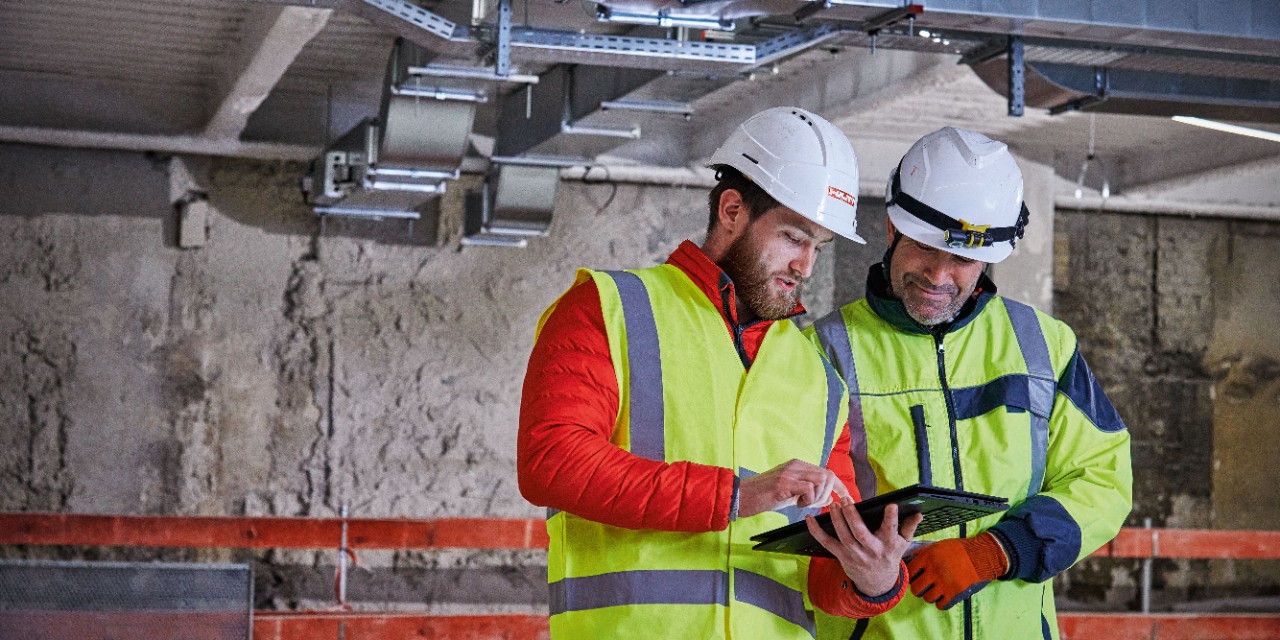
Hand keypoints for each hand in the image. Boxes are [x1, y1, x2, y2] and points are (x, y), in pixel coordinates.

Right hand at [737, 459, 850, 518]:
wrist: (741, 496)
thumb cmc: (764, 497)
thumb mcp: (791, 493)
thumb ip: (809, 493)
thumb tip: (830, 496)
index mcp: (798, 466)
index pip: (827, 472)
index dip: (839, 485)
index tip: (847, 497)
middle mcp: (796, 465)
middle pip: (828, 475)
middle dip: (828, 494)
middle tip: (815, 504)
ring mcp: (790, 473)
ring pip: (821, 481)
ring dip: (818, 497)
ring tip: (805, 504)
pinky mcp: (783, 483)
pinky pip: (808, 488)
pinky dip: (808, 500)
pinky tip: (797, 504)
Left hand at [806, 501, 921, 596]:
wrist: (877, 582)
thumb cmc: (890, 556)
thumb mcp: (903, 544)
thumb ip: (909, 527)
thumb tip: (919, 513)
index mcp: (888, 545)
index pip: (891, 530)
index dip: (891, 519)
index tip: (891, 505)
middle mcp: (871, 550)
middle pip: (860, 533)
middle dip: (852, 516)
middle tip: (847, 500)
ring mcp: (855, 554)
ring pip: (843, 537)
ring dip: (836, 519)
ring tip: (834, 504)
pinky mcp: (842, 556)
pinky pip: (826, 543)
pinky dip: (816, 531)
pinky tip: (809, 518)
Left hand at [905, 532, 1008, 609]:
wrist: (983, 555)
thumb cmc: (959, 550)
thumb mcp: (938, 546)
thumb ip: (922, 554)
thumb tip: (907, 562)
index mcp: (928, 556)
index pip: (909, 572)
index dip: (912, 576)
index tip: (917, 577)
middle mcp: (934, 570)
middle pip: (916, 589)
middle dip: (919, 588)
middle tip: (926, 586)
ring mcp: (944, 583)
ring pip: (927, 598)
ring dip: (931, 595)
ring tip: (938, 589)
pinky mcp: (955, 593)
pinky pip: (940, 605)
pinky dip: (942, 602)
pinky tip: (946, 595)